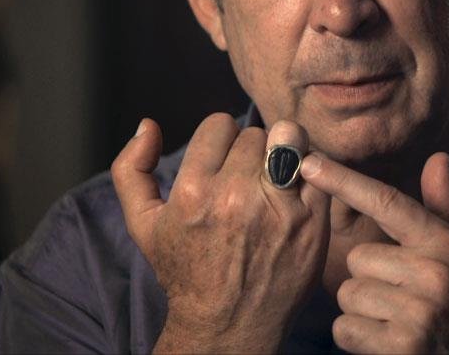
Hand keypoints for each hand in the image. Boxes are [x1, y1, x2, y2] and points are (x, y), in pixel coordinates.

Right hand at [111, 114, 330, 352]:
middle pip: (255, 134)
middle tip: (247, 176)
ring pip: (291, 141)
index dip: (220, 139)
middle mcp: (237, 198)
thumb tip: (147, 125)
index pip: (220, 124)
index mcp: (194, 192)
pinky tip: (295, 193)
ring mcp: (279, 210)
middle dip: (250, 150)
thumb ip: (131, 168)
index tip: (222, 161)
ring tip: (276, 174)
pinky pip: (318, 171)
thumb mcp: (142, 224)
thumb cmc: (185, 270)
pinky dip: (309, 176)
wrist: (228, 324)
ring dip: (284, 152)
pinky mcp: (312, 223)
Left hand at [301, 152, 448, 353]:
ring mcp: (420, 310)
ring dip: (361, 312)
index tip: (308, 163)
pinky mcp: (403, 344)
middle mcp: (435, 272)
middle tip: (399, 299)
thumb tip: (438, 157)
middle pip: (357, 258)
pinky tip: (385, 343)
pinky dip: (356, 341)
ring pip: (348, 294)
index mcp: (445, 244)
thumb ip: (444, 207)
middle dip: (368, 280)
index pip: (387, 202)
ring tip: (394, 321)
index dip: (343, 181)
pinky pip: (345, 329)